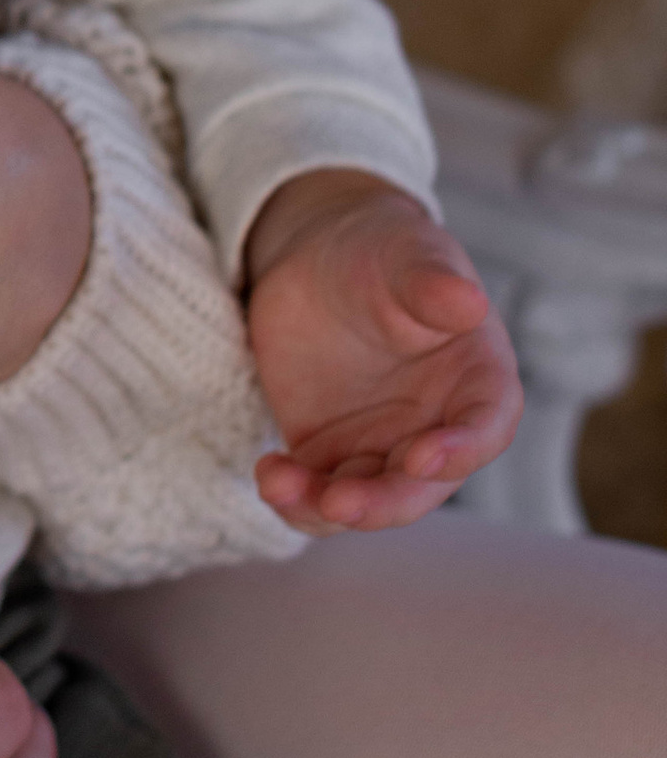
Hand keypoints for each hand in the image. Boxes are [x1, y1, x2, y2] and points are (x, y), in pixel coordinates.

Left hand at [243, 168, 520, 532]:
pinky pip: (318, 493)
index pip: (487, 427)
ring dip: (327, 508)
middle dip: (384, 502)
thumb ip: (432, 283)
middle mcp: (436, 426)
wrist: (318, 258)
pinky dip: (296, 497)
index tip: (423, 457)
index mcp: (476, 380)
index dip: (463, 449)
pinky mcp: (330, 452)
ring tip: (281, 484)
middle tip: (340, 503)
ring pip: (367, 501)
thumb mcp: (406, 253)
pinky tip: (269, 472)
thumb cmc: (381, 250)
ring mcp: (382, 445)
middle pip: (423, 486)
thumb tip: (469, 301)